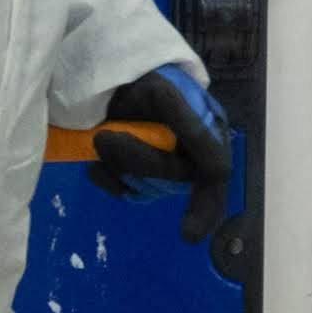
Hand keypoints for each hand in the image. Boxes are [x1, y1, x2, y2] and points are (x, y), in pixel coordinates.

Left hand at [90, 64, 237, 242]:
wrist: (109, 78)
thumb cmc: (143, 79)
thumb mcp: (166, 95)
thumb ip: (191, 127)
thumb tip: (216, 169)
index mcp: (209, 134)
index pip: (213, 173)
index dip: (205, 206)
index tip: (187, 233)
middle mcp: (190, 157)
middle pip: (168, 180)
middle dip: (135, 160)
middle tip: (104, 137)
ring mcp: (162, 170)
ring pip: (144, 189)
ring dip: (116, 166)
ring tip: (100, 137)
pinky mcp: (136, 178)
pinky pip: (124, 192)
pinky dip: (105, 178)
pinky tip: (96, 160)